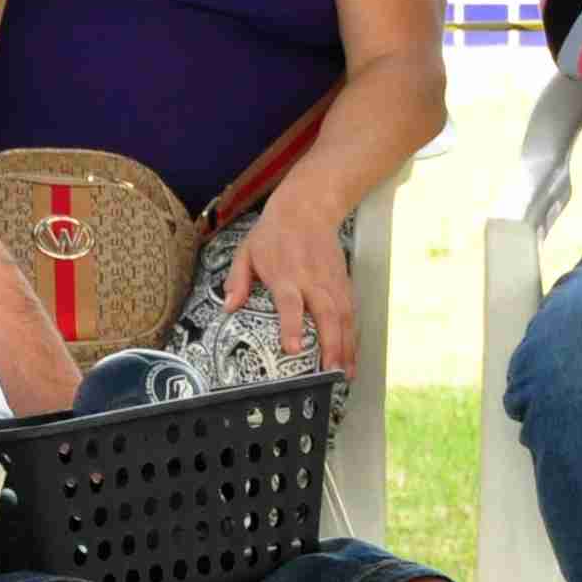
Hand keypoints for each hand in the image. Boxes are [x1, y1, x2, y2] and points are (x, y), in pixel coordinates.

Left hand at [221, 188, 353, 372]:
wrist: (308, 208)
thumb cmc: (274, 232)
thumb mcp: (247, 250)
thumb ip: (237, 280)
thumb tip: (228, 307)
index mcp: (286, 274)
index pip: (291, 304)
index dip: (293, 326)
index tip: (294, 349)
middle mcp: (312, 280)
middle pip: (326, 314)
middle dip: (331, 344)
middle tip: (330, 371)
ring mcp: (332, 282)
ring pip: (344, 317)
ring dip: (346, 346)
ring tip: (346, 373)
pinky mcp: (344, 283)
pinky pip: (351, 312)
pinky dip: (353, 335)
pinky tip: (352, 356)